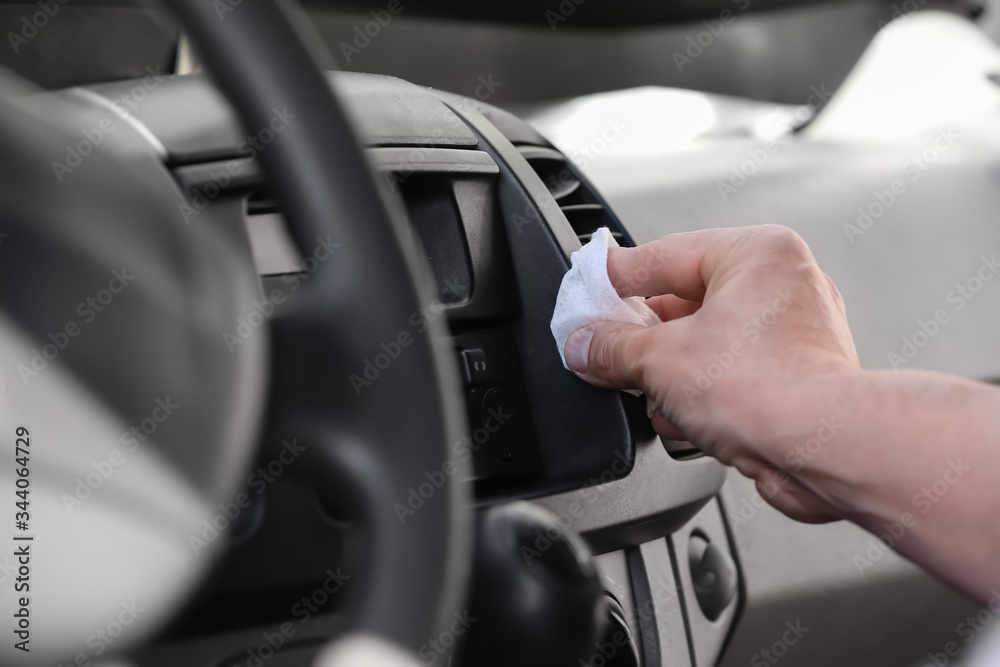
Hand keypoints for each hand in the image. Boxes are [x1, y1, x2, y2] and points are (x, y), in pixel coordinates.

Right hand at [564, 225, 860, 522]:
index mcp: (755, 253)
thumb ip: (610, 347)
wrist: (823, 451)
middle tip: (604, 352)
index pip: (661, 255)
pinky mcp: (795, 377)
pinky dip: (701, 396)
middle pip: (683, 302)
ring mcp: (793, 332)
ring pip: (705, 344)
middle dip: (643, 338)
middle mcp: (781, 285)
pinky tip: (683, 419)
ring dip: (670, 375)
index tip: (584, 293)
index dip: (613, 279)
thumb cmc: (771, 388)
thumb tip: (584, 345)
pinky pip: (729, 375)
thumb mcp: (659, 359)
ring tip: (652, 394)